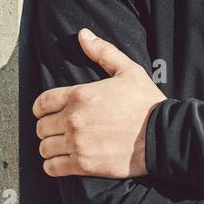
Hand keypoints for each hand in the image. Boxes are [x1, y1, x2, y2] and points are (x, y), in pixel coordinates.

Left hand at [33, 28, 166, 177]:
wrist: (162, 135)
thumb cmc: (146, 102)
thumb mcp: (128, 70)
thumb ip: (103, 52)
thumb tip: (83, 35)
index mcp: (80, 95)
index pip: (41, 103)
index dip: (41, 108)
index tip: (47, 112)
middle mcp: (74, 119)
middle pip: (41, 127)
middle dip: (48, 127)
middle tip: (59, 129)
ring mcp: (77, 143)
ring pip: (44, 148)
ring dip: (50, 147)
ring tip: (61, 146)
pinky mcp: (84, 165)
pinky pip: (53, 168)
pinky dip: (53, 166)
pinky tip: (62, 162)